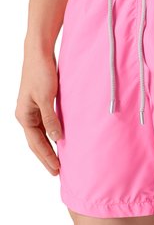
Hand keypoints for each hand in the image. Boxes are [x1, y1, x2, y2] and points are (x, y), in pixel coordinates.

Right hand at [15, 48, 62, 175]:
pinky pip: (44, 124)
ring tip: (59, 160)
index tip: (57, 170)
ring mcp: (31, 109)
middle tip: (57, 172)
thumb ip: (51, 118)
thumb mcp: (47, 97)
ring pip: (40, 134)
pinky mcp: (39, 103)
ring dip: (49, 147)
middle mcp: (25, 115)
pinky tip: (59, 139)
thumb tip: (56, 138)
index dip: (47, 157)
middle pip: (36, 142)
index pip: (36, 143)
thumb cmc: (41, 72)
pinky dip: (51, 134)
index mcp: (24, 116)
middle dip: (46, 157)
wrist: (39, 52)